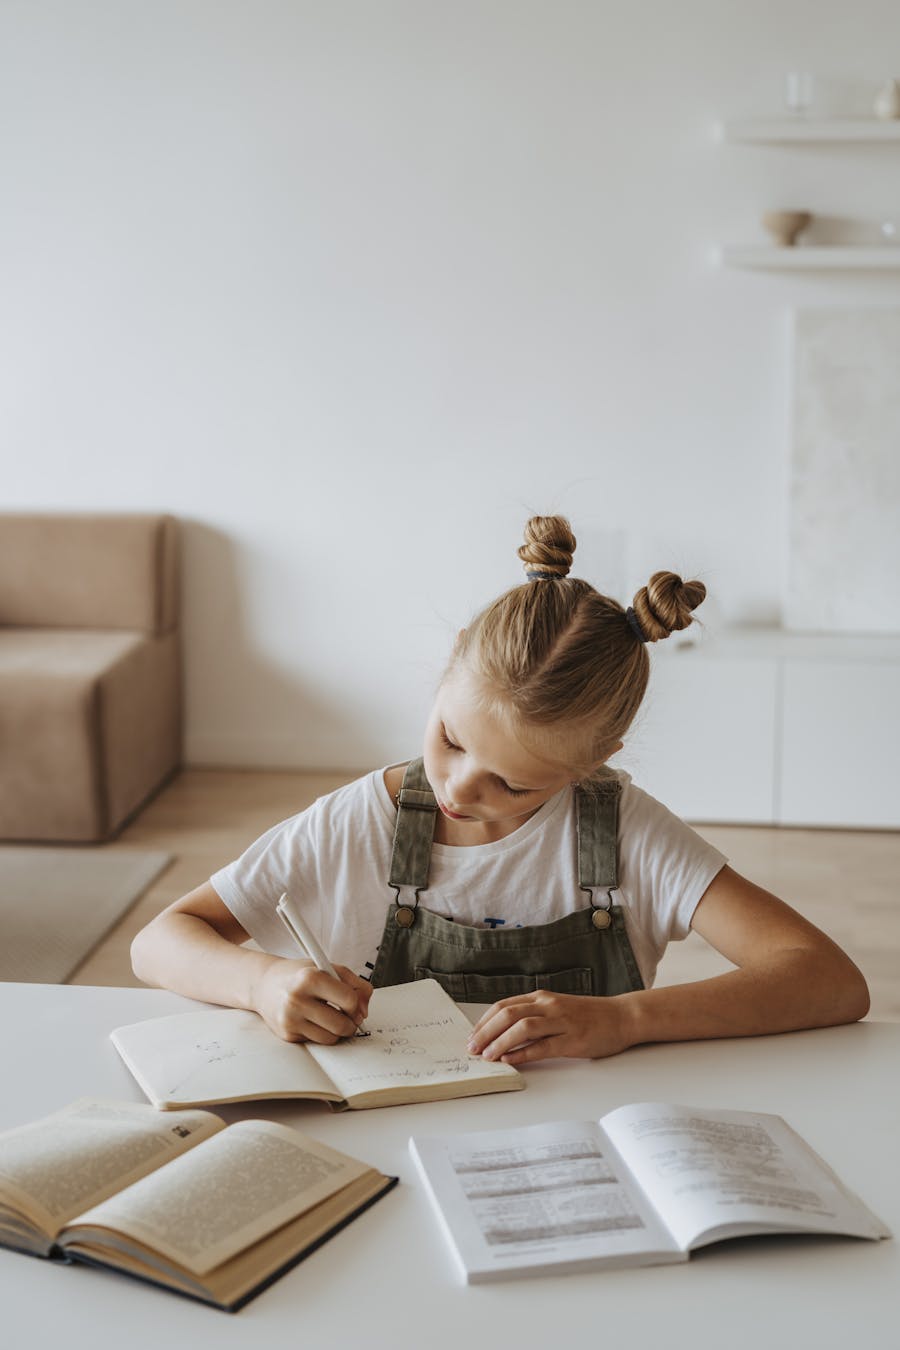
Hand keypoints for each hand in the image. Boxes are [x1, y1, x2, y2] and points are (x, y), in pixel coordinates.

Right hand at [254, 959, 371, 1043]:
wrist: (264, 985)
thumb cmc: (299, 975)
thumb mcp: (327, 968)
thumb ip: (355, 983)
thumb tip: (364, 1010)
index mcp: (310, 978)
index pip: (349, 1000)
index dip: (357, 1004)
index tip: (354, 1003)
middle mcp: (297, 999)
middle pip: (341, 1025)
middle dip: (351, 1023)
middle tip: (349, 1016)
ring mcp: (290, 1019)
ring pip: (331, 1038)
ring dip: (337, 1031)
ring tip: (331, 1017)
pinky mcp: (287, 1035)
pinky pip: (317, 1042)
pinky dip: (321, 1033)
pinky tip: (313, 1020)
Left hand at [467, 991, 631, 1064]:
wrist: (622, 1016)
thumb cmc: (589, 1016)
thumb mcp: (557, 1009)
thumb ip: (534, 1016)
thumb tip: (504, 1034)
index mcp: (542, 998)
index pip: (504, 1006)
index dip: (484, 1021)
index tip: (472, 1036)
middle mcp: (548, 1006)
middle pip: (508, 1014)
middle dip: (486, 1032)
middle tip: (472, 1048)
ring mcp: (561, 1022)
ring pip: (522, 1028)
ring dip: (500, 1042)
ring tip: (487, 1056)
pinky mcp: (572, 1040)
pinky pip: (543, 1046)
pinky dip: (524, 1053)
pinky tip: (511, 1061)